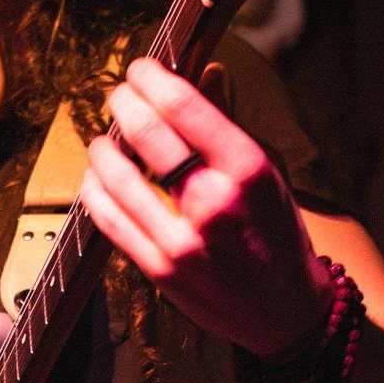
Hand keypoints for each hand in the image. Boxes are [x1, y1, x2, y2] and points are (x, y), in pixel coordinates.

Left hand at [82, 57, 333, 353]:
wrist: (287, 312)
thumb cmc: (278, 236)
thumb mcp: (268, 172)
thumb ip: (229, 126)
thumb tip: (206, 74)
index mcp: (247, 169)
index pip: (184, 107)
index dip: (152, 80)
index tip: (141, 70)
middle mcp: (214, 202)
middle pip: (147, 135)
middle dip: (123, 105)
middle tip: (118, 97)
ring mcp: (184, 240)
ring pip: (118, 178)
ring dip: (103, 149)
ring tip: (103, 140)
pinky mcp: (161, 271)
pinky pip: (111, 222)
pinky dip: (96, 193)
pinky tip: (96, 179)